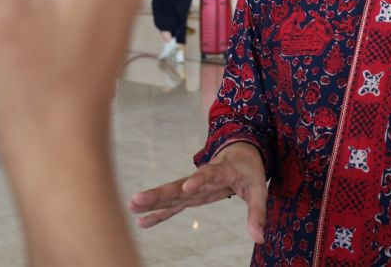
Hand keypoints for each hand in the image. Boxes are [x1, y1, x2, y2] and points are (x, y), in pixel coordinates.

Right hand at [129, 141, 267, 243]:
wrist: (239, 152)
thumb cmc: (249, 171)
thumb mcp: (259, 189)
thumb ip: (257, 213)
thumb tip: (259, 238)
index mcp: (222, 171)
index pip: (209, 174)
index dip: (199, 180)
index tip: (187, 186)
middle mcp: (202, 178)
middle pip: (180, 185)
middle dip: (160, 193)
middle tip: (138, 198)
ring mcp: (193, 186)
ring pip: (171, 194)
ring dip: (152, 201)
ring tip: (131, 205)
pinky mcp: (190, 195)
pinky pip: (173, 205)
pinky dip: (159, 213)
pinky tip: (141, 221)